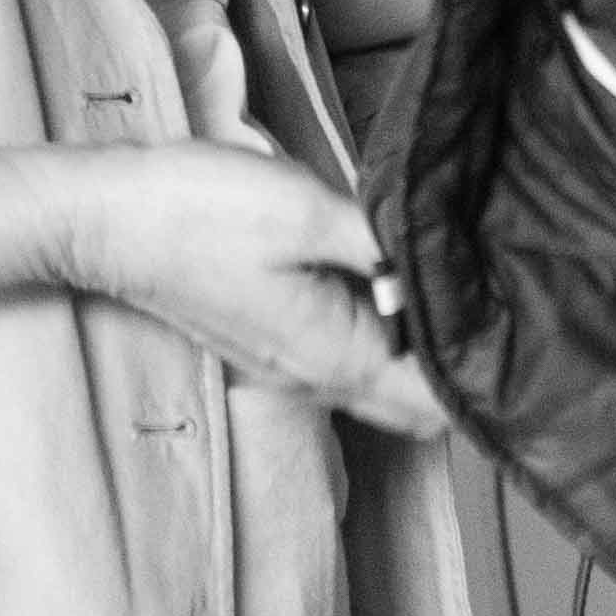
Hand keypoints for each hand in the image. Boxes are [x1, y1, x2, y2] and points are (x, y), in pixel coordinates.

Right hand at [66, 138, 451, 442]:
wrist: (105, 220)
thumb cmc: (196, 212)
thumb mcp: (309, 211)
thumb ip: (388, 244)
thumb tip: (447, 263)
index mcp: (337, 357)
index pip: (441, 404)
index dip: (481, 369)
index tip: (510, 317)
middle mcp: (317, 379)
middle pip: (417, 404)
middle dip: (456, 365)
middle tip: (483, 296)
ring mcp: (289, 365)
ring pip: (381, 381)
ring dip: (415, 345)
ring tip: (434, 276)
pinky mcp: (269, 339)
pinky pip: (344, 357)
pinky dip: (376, 330)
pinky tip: (378, 272)